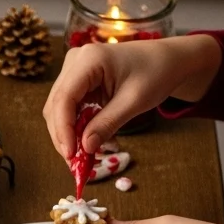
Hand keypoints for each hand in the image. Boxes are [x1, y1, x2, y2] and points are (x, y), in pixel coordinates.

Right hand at [43, 35, 221, 157]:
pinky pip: (69, 109)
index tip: (70, 154)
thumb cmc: (156, 73)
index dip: (63, 129)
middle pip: (56, 106)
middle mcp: (74, 62)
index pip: (64, 98)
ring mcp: (73, 71)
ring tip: (84, 156)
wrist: (167, 60)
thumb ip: (107, 124)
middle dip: (64, 136)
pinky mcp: (77, 82)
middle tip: (76, 164)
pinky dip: (77, 128)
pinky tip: (90, 142)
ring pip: (58, 110)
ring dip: (69, 135)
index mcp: (89, 59)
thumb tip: (85, 148)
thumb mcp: (134, 101)